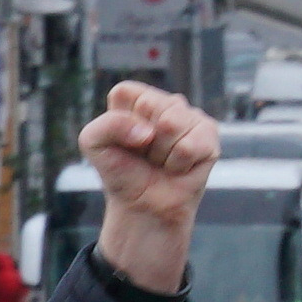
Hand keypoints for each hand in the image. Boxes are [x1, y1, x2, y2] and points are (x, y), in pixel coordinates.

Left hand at [77, 81, 222, 295]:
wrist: (144, 207)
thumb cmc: (122, 174)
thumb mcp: (94, 143)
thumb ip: (107, 124)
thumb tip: (148, 132)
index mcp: (136, 98)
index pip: (126, 93)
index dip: (121, 121)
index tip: (125, 142)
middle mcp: (165, 102)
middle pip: (151, 105)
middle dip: (144, 140)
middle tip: (146, 155)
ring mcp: (189, 115)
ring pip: (172, 124)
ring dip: (162, 153)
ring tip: (162, 162)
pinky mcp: (208, 134)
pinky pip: (188, 145)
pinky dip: (178, 164)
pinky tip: (178, 167)